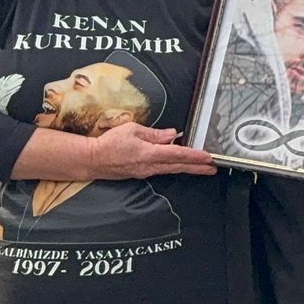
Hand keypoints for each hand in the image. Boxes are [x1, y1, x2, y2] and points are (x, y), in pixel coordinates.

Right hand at [89, 123, 216, 179]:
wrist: (90, 160)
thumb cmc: (108, 143)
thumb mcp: (132, 130)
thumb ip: (154, 133)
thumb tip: (172, 134)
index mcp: (149, 153)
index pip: (177, 154)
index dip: (194, 156)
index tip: (208, 158)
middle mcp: (149, 166)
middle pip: (178, 166)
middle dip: (197, 167)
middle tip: (212, 168)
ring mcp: (144, 172)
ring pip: (170, 170)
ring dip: (187, 168)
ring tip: (202, 168)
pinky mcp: (140, 174)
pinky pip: (160, 170)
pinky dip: (173, 167)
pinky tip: (179, 165)